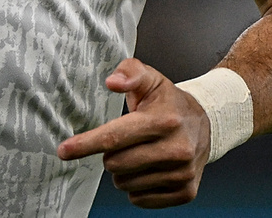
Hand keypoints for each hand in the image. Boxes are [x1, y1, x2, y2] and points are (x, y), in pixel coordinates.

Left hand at [57, 58, 210, 208]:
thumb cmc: (170, 102)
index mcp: (164, 120)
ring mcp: (182, 173)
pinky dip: (138, 187)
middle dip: (110, 155)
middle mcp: (176, 148)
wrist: (207, 124)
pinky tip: (149, 169)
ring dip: (124, 172)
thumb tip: (112, 81)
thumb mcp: (151, 78)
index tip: (64, 151)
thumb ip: (129, 72)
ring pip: (126, 184)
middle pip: (116, 164)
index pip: (115, 137)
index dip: (86, 144)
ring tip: (139, 153)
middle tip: (124, 142)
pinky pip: (141, 199)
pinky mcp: (185, 191)